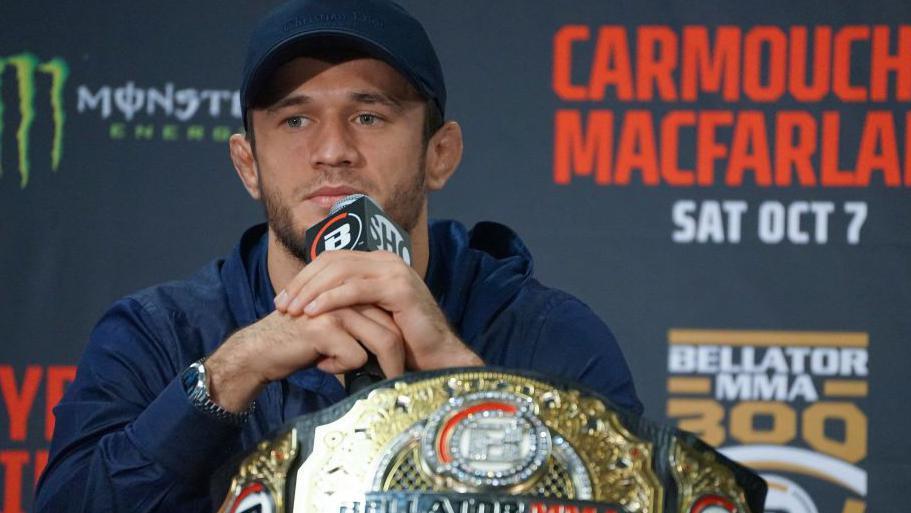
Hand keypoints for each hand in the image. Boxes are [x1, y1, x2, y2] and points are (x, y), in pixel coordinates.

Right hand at [204, 305, 404, 411]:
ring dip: (384, 367)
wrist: (259, 351)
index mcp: (351, 292)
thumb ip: (362, 327)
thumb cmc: (301, 344)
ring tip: (379, 381)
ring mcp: (337, 309)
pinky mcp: (325, 327)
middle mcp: (347, 295)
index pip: (391, 315)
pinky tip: (321, 364)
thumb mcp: (336, 330)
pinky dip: (342, 368)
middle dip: (399, 359)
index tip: (405, 364)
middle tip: (398, 379)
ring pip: (382, 341)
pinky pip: (356, 356)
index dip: (402, 341)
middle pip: (393, 328)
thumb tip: (398, 343)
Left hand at [274, 250, 482, 370]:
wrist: (436, 358)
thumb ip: (346, 304)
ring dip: (311, 290)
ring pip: (341, 271)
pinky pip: (356, 289)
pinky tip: (312, 312)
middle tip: (281, 305)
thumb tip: (308, 304)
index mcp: (378, 263)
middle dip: (302, 282)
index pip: (332, 259)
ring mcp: (394, 271)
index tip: (283, 298)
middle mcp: (386, 260)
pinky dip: (330, 299)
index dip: (304, 276)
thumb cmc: (401, 343)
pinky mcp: (399, 288)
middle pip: (332, 260)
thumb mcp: (367, 317)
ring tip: (292, 310)